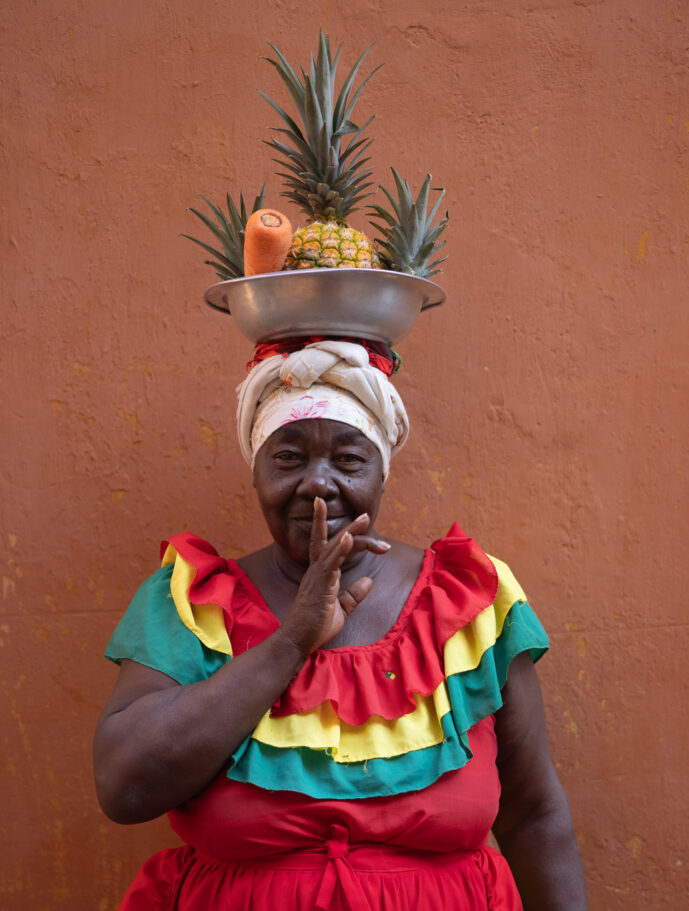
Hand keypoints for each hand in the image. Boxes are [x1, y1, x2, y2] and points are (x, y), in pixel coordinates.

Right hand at [280, 497, 389, 653]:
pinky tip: (350, 538)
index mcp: (320, 575)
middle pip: (332, 542)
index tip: (361, 526)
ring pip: (333, 548)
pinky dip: (341, 549)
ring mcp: (316, 577)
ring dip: (349, 531)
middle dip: (348, 526)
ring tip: (364, 518)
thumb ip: (353, 595)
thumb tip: (369, 581)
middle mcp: (316, 571)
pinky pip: (331, 564)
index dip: (346, 537)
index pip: (332, 550)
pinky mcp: (319, 586)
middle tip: (365, 514)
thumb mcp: (340, 609)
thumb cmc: (314, 627)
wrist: (296, 642)